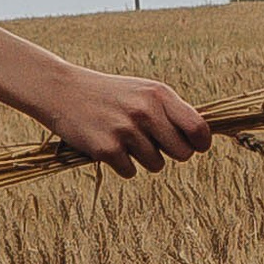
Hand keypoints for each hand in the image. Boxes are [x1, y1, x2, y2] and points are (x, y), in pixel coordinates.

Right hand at [37, 65, 211, 175]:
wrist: (62, 91)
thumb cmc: (110, 94)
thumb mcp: (143, 91)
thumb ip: (171, 111)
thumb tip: (200, 139)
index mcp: (159, 94)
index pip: (198, 128)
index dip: (200, 143)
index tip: (195, 146)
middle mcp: (145, 111)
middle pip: (182, 153)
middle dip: (172, 154)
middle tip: (154, 144)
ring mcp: (126, 131)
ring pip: (156, 165)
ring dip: (143, 158)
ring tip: (124, 138)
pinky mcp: (107, 149)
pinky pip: (131, 172)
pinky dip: (122, 165)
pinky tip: (108, 144)